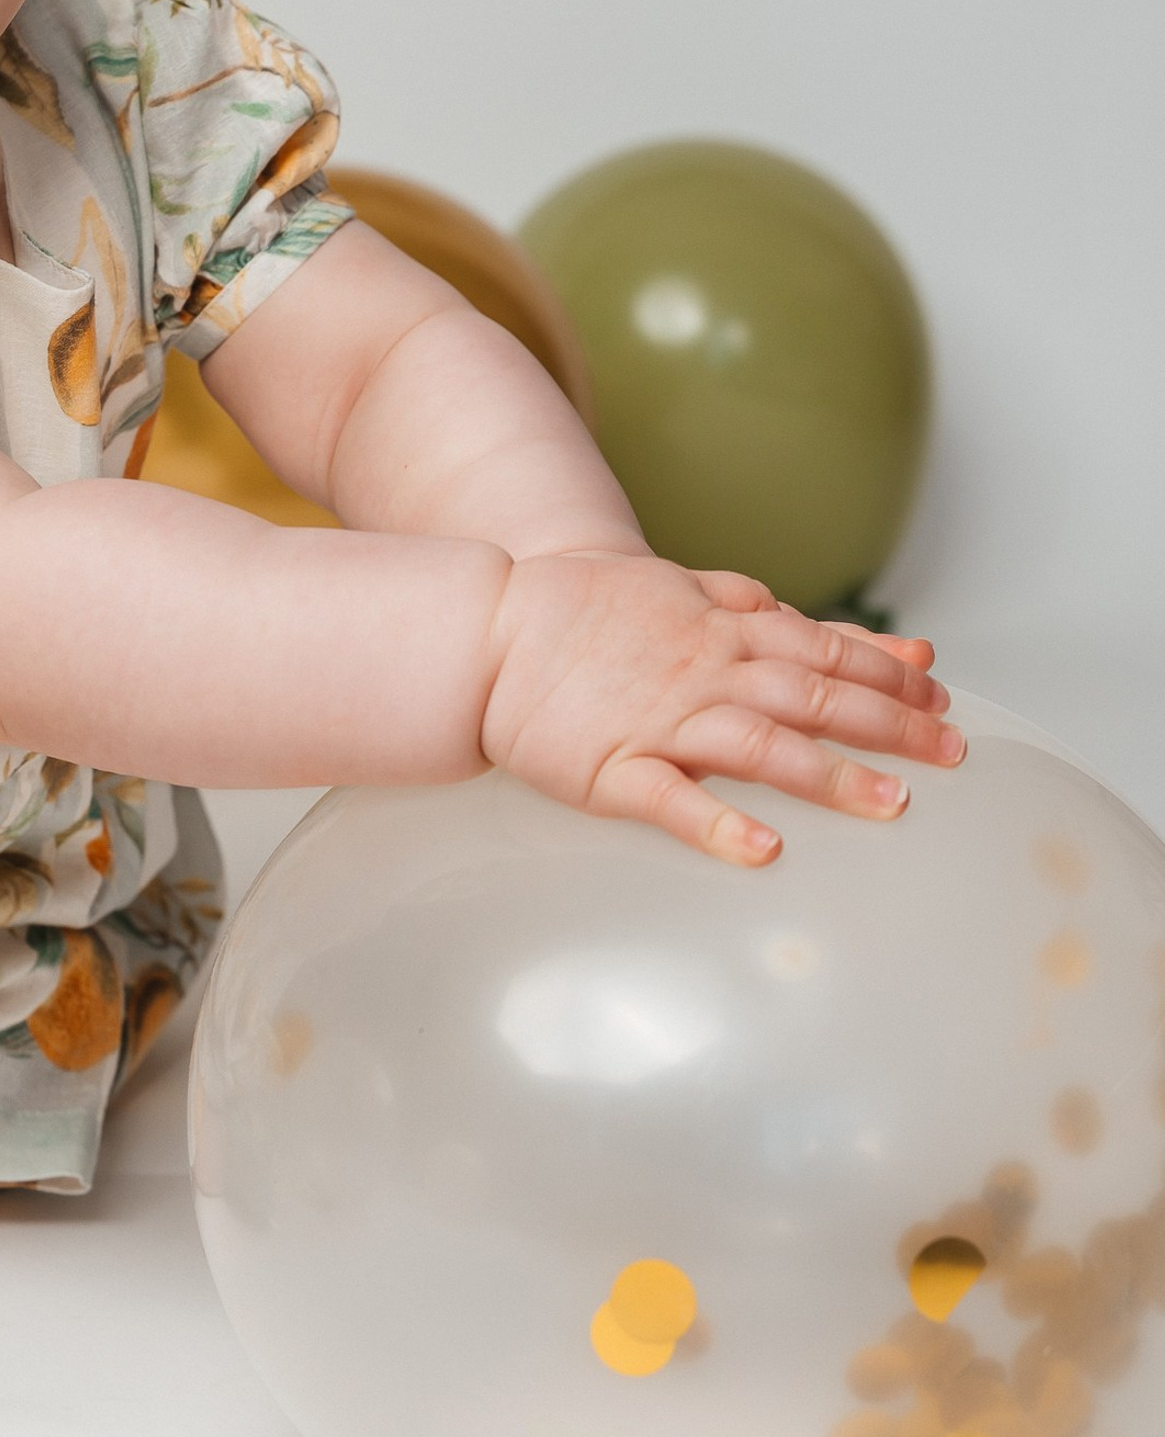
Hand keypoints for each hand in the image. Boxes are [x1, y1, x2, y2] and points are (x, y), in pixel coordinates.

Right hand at [478, 548, 961, 862]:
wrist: (483, 634)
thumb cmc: (578, 615)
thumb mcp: (669, 586)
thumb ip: (739, 603)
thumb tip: (802, 613)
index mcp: (719, 630)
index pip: (823, 650)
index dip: (888, 673)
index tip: (941, 696)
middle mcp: (704, 673)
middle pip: (814, 697)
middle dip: (892, 724)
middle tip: (953, 752)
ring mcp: (660, 722)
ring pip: (761, 748)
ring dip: (831, 776)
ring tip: (892, 805)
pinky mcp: (613, 770)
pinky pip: (673, 802)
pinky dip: (720, 826)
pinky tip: (766, 850)